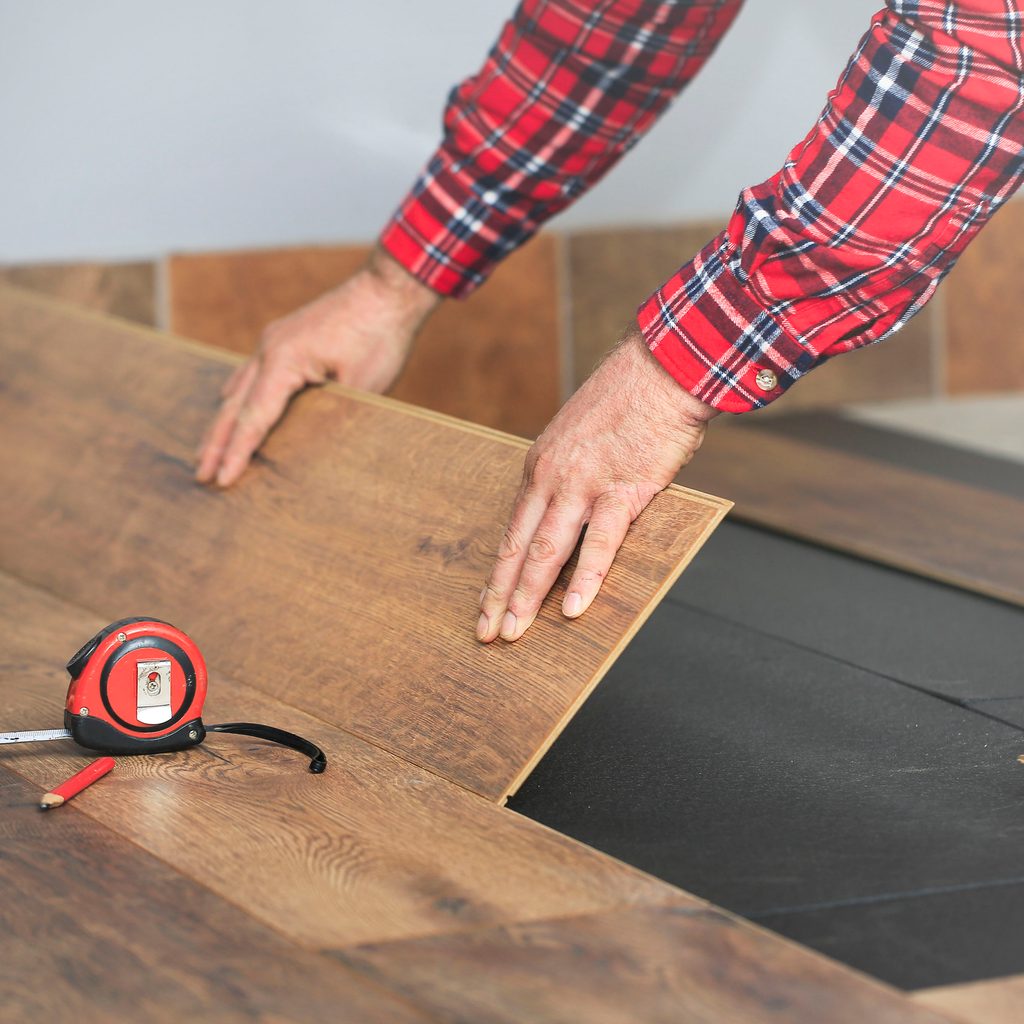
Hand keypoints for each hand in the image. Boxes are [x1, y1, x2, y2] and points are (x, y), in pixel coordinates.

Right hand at [196, 247, 439, 486]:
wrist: (388, 289)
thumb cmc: (379, 337)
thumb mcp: (360, 388)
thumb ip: (330, 415)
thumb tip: (310, 443)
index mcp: (283, 361)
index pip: (253, 419)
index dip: (236, 453)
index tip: (222, 480)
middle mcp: (269, 349)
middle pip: (234, 406)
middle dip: (216, 443)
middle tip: (201, 475)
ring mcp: (274, 340)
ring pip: (238, 389)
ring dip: (223, 422)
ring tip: (207, 452)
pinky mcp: (285, 337)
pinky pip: (252, 372)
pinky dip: (239, 397)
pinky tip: (230, 407)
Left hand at [477, 327, 717, 642]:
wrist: (661, 367)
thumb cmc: (627, 402)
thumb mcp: (578, 437)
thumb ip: (568, 475)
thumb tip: (568, 512)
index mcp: (540, 466)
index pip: (512, 529)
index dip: (498, 572)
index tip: (486, 602)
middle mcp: (552, 478)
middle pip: (518, 547)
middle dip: (500, 595)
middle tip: (486, 633)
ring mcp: (583, 485)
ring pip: (547, 551)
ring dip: (528, 596)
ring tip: (515, 633)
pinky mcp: (622, 489)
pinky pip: (600, 543)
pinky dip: (585, 578)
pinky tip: (574, 608)